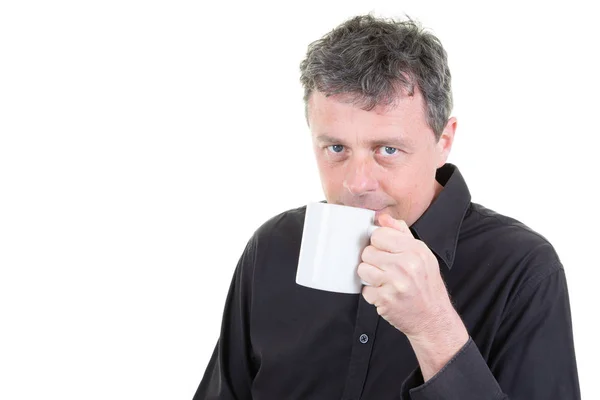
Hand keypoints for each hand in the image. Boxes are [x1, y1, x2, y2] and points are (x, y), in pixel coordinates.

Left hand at [358, 213, 467, 379]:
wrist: (433, 319)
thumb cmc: (426, 286)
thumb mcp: (422, 256)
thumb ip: (401, 234)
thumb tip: (382, 218)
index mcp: (416, 250)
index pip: (379, 234)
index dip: (378, 243)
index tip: (384, 252)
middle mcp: (406, 264)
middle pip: (368, 251)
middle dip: (373, 261)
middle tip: (385, 270)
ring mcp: (395, 282)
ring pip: (362, 269)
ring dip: (369, 277)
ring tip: (384, 282)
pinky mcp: (385, 299)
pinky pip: (365, 290)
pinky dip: (372, 294)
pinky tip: (386, 295)